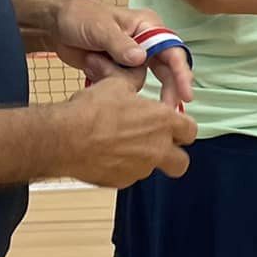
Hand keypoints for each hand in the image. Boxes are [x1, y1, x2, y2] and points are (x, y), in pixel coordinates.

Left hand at [50, 0, 194, 108]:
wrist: (55, 27)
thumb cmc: (79, 18)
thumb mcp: (100, 28)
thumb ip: (120, 44)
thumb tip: (140, 59)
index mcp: (148, 26)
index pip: (172, 50)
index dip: (181, 72)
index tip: (185, 94)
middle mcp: (147, 42)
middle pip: (167, 69)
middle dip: (170, 89)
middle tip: (170, 111)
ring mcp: (134, 56)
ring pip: (148, 79)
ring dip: (135, 87)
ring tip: (117, 86)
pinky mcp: (121, 69)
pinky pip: (129, 84)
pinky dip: (119, 86)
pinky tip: (99, 77)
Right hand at [56, 76, 195, 186]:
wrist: (65, 137)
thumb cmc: (91, 110)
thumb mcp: (116, 85)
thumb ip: (133, 83)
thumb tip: (135, 74)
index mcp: (163, 122)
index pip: (190, 131)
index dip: (182, 128)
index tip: (172, 126)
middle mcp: (158, 149)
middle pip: (181, 162)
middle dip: (173, 156)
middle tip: (158, 146)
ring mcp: (140, 169)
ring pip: (151, 169)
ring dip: (143, 160)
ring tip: (120, 145)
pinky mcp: (121, 181)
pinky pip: (128, 176)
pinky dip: (121, 168)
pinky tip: (105, 155)